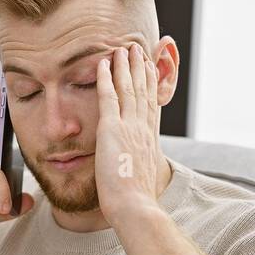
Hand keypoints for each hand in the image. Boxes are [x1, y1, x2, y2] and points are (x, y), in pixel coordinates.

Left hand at [94, 43, 164, 223]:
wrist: (135, 206)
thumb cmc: (136, 202)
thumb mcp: (141, 180)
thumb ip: (137, 170)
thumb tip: (135, 177)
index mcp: (149, 140)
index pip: (151, 105)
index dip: (150, 84)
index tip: (149, 68)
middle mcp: (143, 129)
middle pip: (143, 91)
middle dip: (140, 68)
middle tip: (138, 49)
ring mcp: (129, 127)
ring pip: (128, 88)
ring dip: (125, 65)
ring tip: (123, 48)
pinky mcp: (113, 129)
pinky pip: (109, 96)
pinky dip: (106, 77)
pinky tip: (103, 63)